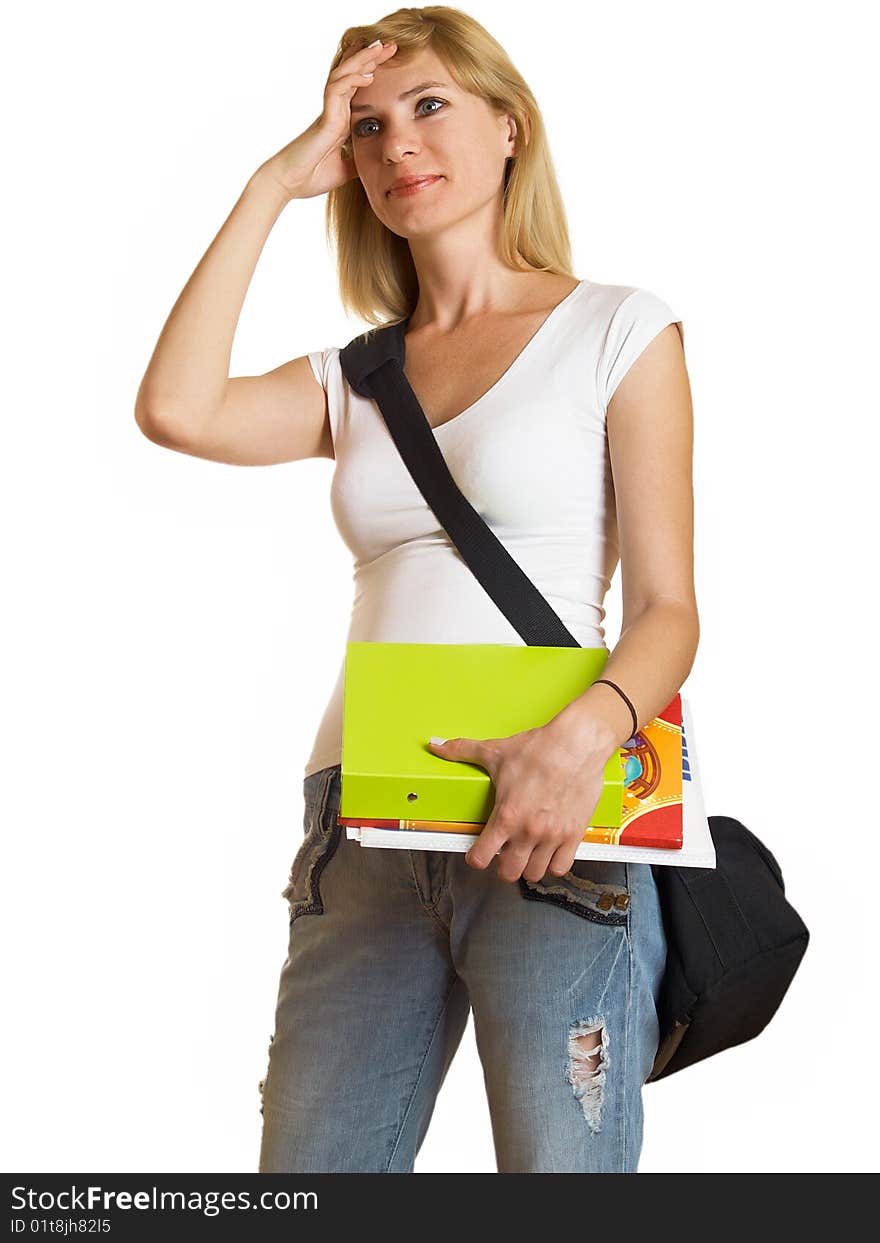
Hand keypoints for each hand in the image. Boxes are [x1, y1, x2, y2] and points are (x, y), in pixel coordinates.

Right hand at [257, 39, 398, 200]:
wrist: (289, 184)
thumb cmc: (310, 177)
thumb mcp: (344, 171)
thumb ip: (357, 161)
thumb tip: (374, 162)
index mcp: (341, 122)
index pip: (358, 90)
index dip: (372, 73)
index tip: (391, 63)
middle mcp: (334, 112)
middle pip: (353, 76)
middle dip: (371, 59)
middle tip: (390, 45)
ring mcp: (328, 113)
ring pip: (345, 75)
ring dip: (362, 60)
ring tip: (380, 46)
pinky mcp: (324, 119)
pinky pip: (337, 91)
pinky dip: (352, 80)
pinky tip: (368, 75)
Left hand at [427, 721, 612, 883]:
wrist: (577, 743)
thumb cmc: (539, 749)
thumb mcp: (495, 751)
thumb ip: (462, 751)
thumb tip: (436, 745)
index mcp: (506, 816)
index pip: (481, 858)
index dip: (475, 858)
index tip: (478, 853)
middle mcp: (528, 831)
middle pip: (509, 873)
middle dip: (503, 866)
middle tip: (504, 853)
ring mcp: (553, 836)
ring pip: (535, 873)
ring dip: (527, 866)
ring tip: (526, 852)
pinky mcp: (574, 834)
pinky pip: (562, 867)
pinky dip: (554, 864)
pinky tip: (549, 851)